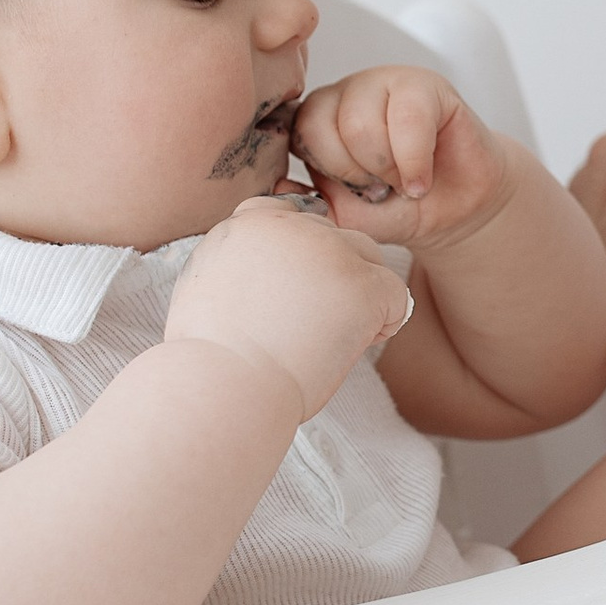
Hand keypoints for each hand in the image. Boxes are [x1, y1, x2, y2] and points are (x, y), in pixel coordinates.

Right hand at [167, 198, 414, 421]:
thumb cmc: (212, 360)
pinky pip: (396, 294)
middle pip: (335, 237)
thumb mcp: (209, 289)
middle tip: (308, 326)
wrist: (223, 388)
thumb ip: (244, 265)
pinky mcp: (360, 283)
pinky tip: (355, 346)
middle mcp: (289, 225)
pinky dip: (386, 323)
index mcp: (248, 223)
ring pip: (369, 258)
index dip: (300, 257)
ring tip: (330, 338)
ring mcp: (328, 250)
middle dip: (332, 278)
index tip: (288, 296)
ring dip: (360, 295)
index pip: (290, 215)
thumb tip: (277, 272)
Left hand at [295, 67, 512, 251]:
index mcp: (319, 117)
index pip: (299, 130)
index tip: (356, 189)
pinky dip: (414, 161)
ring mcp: (386, 83)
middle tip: (383, 187)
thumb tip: (277, 189)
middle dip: (357, 173)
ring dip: (387, 169)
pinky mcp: (428, 86)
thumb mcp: (346, 215)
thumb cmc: (398, 208)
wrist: (454, 210)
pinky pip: (409, 118)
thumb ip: (311, 203)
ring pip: (362, 123)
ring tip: (404, 182)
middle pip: (325, 126)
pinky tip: (421, 180)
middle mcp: (347, 93)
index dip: (328, 170)